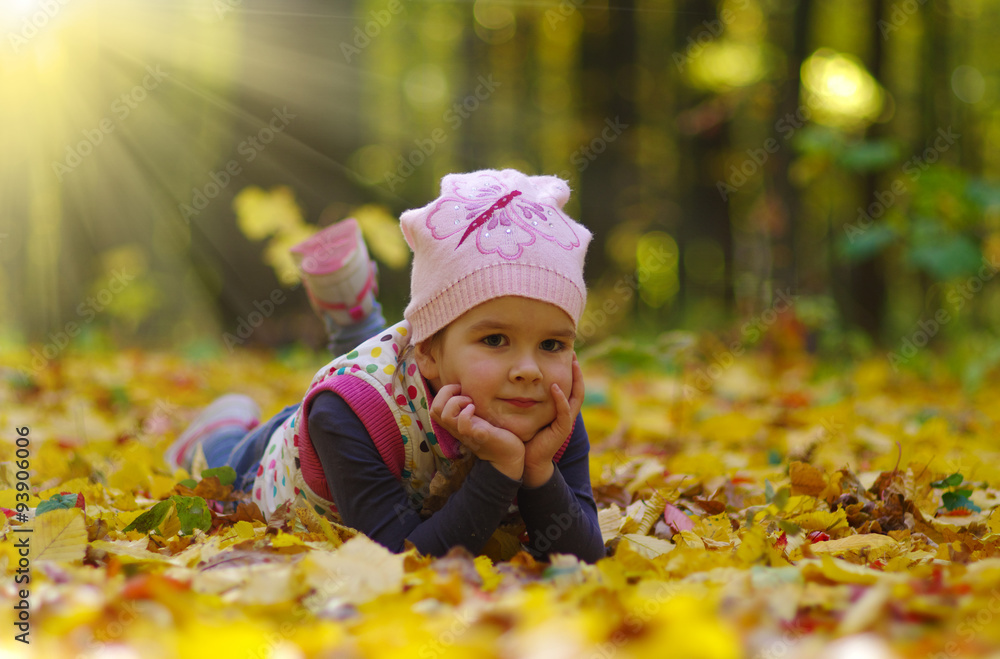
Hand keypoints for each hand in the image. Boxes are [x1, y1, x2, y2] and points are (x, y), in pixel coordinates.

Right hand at [429, 384, 524, 479]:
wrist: (508, 455)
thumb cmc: (494, 432)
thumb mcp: (477, 417)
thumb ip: (467, 407)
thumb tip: (465, 388)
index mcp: (454, 423)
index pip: (433, 407)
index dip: (443, 393)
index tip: (461, 388)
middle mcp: (456, 429)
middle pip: (434, 409)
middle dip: (447, 392)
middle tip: (464, 392)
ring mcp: (466, 434)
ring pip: (445, 416)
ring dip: (457, 402)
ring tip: (470, 402)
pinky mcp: (479, 436)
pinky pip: (463, 425)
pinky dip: (467, 413)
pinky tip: (475, 409)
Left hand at [522, 354, 584, 487]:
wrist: (528, 460)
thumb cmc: (526, 435)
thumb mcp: (528, 411)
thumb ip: (527, 397)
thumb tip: (516, 379)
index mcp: (560, 409)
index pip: (570, 386)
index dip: (571, 371)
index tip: (567, 354)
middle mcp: (567, 414)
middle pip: (578, 388)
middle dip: (576, 371)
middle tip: (573, 353)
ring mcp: (566, 422)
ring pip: (576, 397)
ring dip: (575, 380)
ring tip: (573, 363)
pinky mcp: (561, 430)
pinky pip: (564, 412)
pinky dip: (561, 399)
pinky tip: (554, 387)